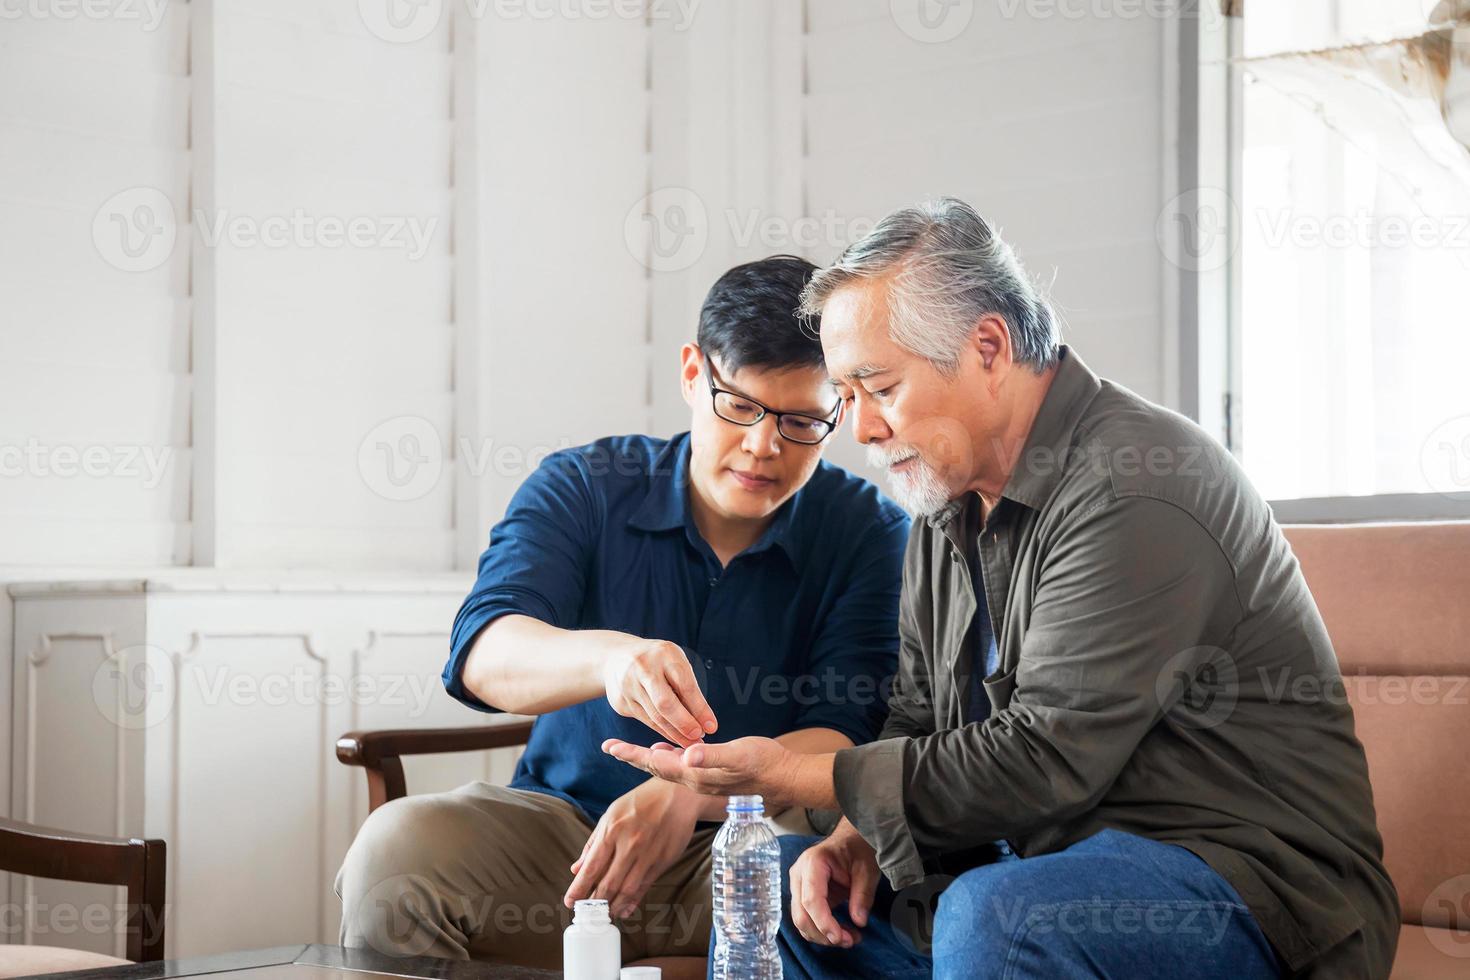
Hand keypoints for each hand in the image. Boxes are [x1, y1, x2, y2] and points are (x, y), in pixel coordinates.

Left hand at [563, 778, 701, 918]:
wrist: (678, 794)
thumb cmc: (641, 802)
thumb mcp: (611, 814)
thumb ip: (593, 843)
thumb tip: (577, 868)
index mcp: (612, 830)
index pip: (591, 867)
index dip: (579, 888)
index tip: (570, 902)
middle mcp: (629, 844)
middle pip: (608, 883)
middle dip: (594, 903)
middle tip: (586, 914)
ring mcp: (648, 854)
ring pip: (627, 889)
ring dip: (613, 906)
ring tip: (604, 915)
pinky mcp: (663, 861)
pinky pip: (645, 886)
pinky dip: (633, 901)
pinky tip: (624, 909)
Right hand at [600, 637, 717, 746]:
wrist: (616, 657)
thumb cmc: (657, 662)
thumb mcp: (674, 663)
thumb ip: (688, 689)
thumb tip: (705, 722)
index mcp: (665, 653)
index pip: (685, 685)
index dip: (700, 709)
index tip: (712, 727)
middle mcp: (644, 668)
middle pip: (665, 703)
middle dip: (684, 724)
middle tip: (699, 738)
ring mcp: (629, 685)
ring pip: (655, 716)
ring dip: (675, 733)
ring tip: (691, 743)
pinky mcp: (621, 701)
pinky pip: (646, 720)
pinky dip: (662, 731)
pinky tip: (674, 737)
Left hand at [601, 735, 800, 808]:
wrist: (787, 778)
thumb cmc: (765, 763)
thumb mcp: (739, 755)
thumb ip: (712, 756)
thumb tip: (687, 756)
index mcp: (696, 775)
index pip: (656, 763)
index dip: (632, 754)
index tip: (609, 746)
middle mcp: (696, 780)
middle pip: (656, 768)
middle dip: (632, 757)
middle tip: (611, 747)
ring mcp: (705, 779)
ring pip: (669, 768)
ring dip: (649, 758)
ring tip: (633, 750)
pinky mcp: (715, 775)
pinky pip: (684, 767)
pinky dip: (671, 757)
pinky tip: (671, 750)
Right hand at [790, 821, 878, 947]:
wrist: (850, 839)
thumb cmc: (856, 849)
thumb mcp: (867, 869)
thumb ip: (863, 895)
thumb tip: (859, 921)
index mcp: (813, 863)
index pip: (811, 900)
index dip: (824, 923)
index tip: (840, 938)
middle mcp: (799, 874)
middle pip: (801, 915)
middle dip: (824, 934)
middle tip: (850, 941)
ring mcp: (798, 885)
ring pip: (801, 921)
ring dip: (823, 936)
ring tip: (850, 938)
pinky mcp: (803, 894)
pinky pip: (807, 918)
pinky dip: (822, 930)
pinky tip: (842, 932)